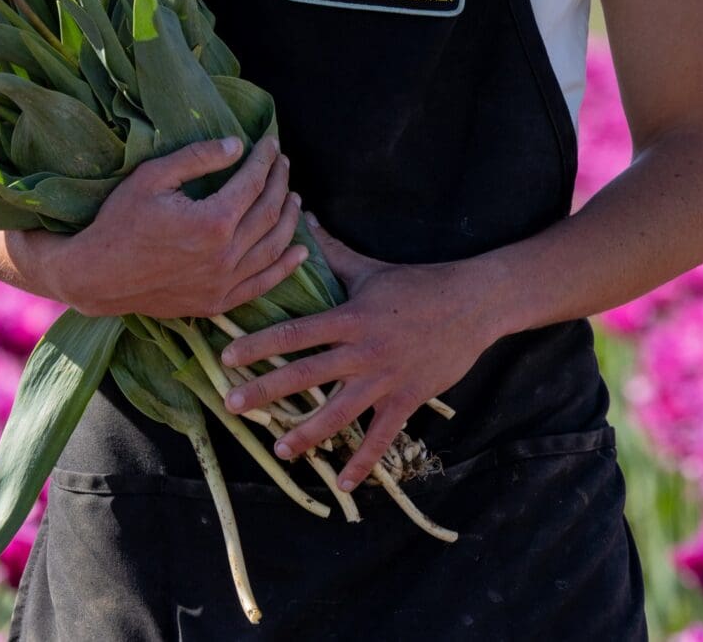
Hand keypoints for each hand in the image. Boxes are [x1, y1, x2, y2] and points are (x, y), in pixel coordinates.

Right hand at [39, 132, 307, 318]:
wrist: (96, 276)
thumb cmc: (119, 221)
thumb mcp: (152, 177)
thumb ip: (197, 158)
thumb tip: (237, 145)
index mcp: (211, 221)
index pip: (253, 183)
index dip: (265, 160)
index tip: (270, 143)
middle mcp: (225, 255)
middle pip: (269, 212)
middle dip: (280, 183)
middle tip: (283, 164)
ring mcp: (223, 283)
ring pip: (274, 247)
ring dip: (289, 220)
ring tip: (293, 198)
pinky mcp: (217, 303)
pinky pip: (263, 284)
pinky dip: (286, 267)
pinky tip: (300, 251)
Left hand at [215, 212, 498, 490]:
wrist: (474, 304)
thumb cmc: (418, 284)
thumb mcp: (371, 268)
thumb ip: (332, 252)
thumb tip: (303, 218)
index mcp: (350, 317)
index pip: (295, 332)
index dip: (259, 344)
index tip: (228, 357)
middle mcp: (363, 351)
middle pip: (306, 374)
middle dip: (266, 391)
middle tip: (232, 405)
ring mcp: (386, 379)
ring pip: (339, 413)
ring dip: (307, 433)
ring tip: (280, 449)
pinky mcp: (408, 399)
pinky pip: (381, 437)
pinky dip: (362, 462)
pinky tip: (343, 485)